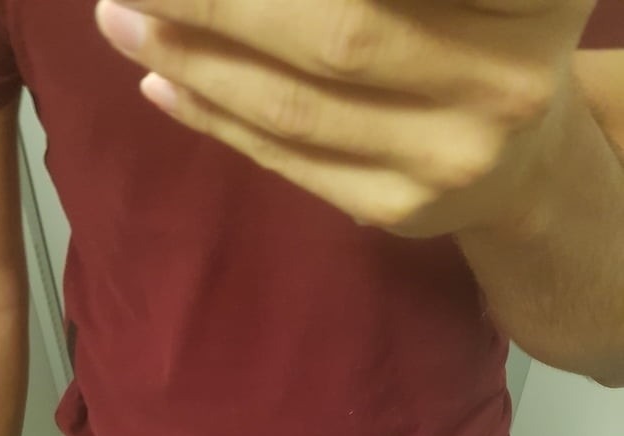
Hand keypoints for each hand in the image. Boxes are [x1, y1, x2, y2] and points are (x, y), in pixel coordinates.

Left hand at [95, 0, 593, 235]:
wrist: (517, 156)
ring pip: (297, 105)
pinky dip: (219, 119)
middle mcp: (501, 75)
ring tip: (124, 23)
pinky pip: (291, 160)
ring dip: (197, 63)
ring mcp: (450, 156)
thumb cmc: (474, 37)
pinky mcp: (401, 209)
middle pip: (335, 28)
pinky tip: (164, 84)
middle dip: (216, 4)